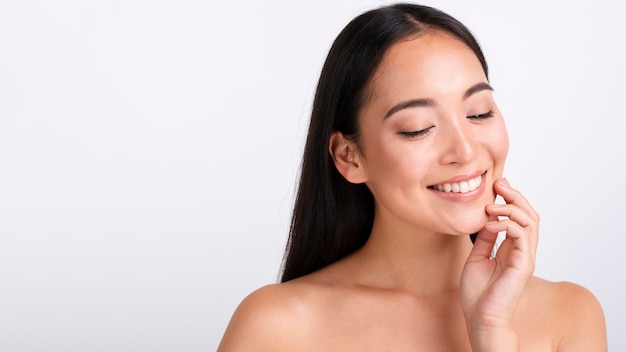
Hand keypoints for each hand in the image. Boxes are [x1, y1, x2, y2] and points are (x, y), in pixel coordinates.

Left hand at [459, 178, 538, 349]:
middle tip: (499, 184)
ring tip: (491, 205)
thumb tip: (487, 218)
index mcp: (511, 249)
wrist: (480, 317)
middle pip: (530, 215)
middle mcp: (522, 251)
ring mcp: (525, 257)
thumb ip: (484, 238)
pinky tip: (491, 223)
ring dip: (511, 207)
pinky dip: (508, 224)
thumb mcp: (476, 257)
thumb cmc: (477, 294)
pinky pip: (523, 236)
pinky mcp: (523, 265)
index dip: (510, 199)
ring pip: (531, 222)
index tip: (496, 185)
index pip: (519, 217)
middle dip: (516, 196)